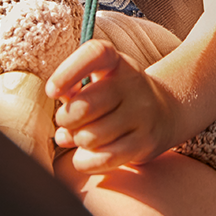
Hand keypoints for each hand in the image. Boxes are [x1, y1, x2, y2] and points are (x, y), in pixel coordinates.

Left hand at [45, 38, 179, 172]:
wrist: (164, 112)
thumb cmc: (115, 96)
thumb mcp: (98, 81)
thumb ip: (74, 89)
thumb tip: (63, 109)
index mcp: (117, 62)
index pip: (95, 54)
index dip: (67, 72)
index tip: (51, 91)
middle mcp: (132, 83)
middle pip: (85, 106)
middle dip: (66, 119)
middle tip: (67, 121)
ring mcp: (142, 113)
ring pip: (90, 137)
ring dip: (77, 141)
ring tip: (82, 136)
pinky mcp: (145, 142)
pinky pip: (104, 159)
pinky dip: (85, 161)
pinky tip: (84, 156)